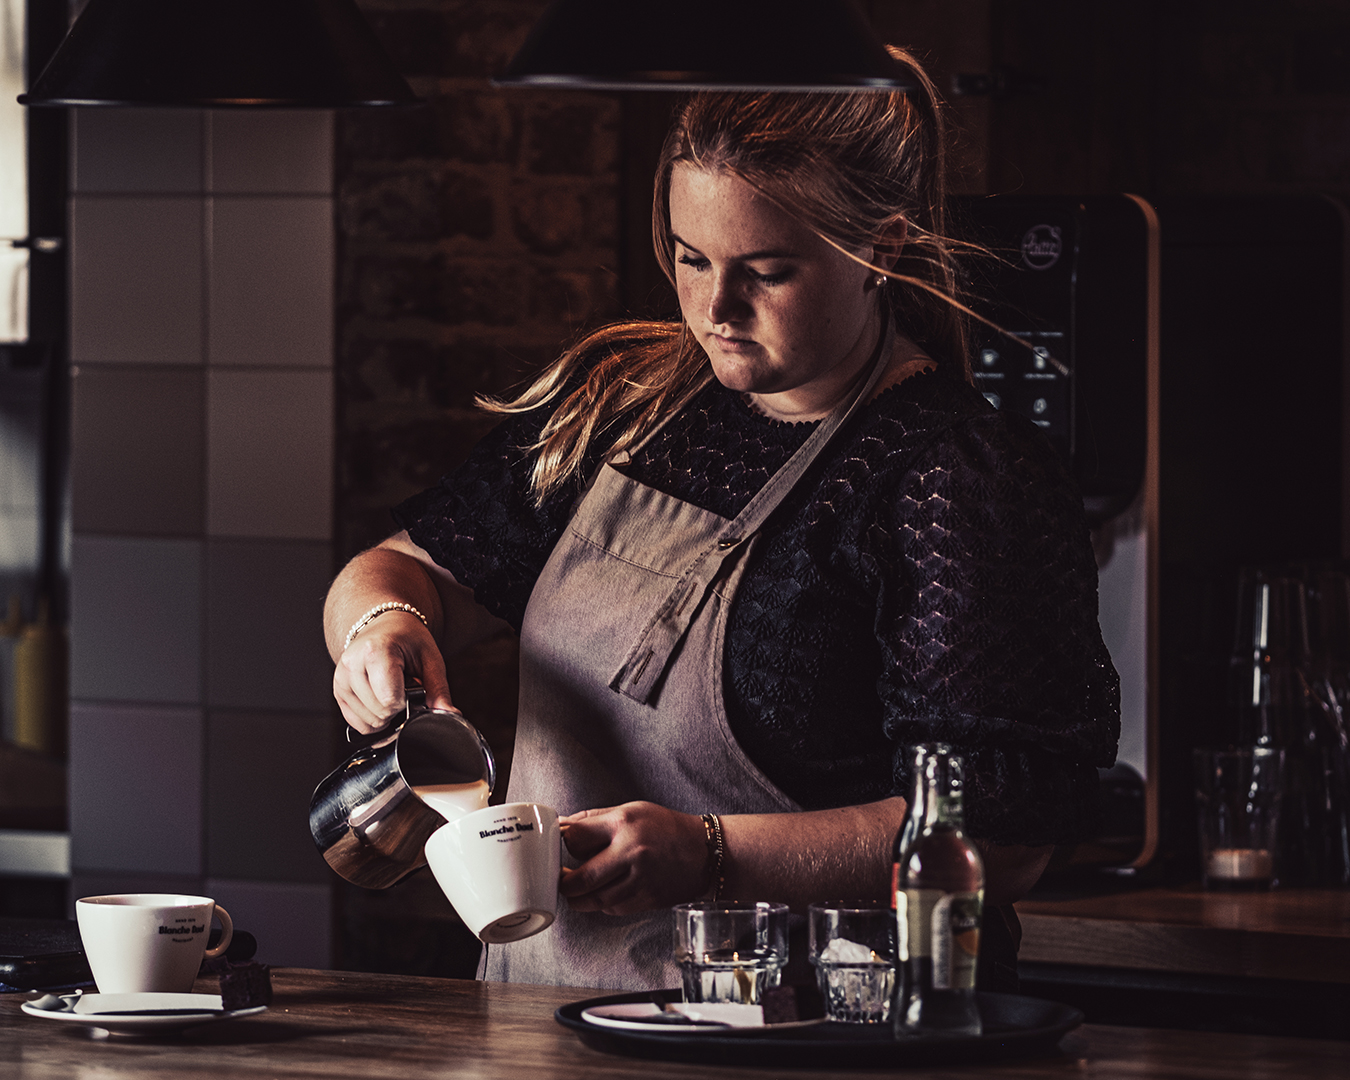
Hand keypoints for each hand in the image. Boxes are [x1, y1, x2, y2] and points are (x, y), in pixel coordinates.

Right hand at [333, 611, 453, 733]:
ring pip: (368, 721)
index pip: (390, 700)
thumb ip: (439, 690)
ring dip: (385, 713)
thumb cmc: (408, 639)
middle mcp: (352, 663)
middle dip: (397, 707)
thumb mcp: (430, 659)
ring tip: (389, 688)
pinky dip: (372, 718)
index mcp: (375, 651)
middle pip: (379, 713)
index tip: (410, 684)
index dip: (406, 700)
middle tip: (401, 685)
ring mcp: (341, 677)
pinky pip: (356, 723)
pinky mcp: (337, 690)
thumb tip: (450, 715)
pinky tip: (378, 698)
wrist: (386, 625)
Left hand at [558, 802, 708, 915]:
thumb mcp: (631, 809)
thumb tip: (562, 827)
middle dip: (564, 884)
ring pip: (594, 900)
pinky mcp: (647, 901)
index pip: (575, 838)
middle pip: (580, 879)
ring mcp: (640, 880)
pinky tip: (604, 892)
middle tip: (561, 880)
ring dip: (580, 898)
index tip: (559, 848)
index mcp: (624, 824)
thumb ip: (594, 819)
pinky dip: (602, 903)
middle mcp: (631, 852)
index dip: (562, 845)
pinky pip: (613, 909)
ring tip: (577, 889)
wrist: (705, 853)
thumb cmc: (666, 828)